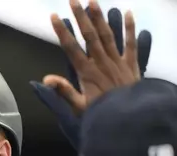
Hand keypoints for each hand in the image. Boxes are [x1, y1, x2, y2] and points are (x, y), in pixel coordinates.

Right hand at [31, 0, 151, 149]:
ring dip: (100, 17)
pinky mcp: (132, 66)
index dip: (62, 31)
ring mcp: (118, 63)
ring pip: (108, 35)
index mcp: (87, 73)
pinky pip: (131, 44)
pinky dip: (130, 28)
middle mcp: (102, 64)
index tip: (54, 16)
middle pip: (90, 36)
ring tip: (93, 1)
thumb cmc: (102, 117)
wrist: (131, 122)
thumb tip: (44, 80)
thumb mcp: (78, 109)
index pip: (71, 48)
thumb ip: (62, 92)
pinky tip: (128, 13)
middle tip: (73, 0)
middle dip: (81, 16)